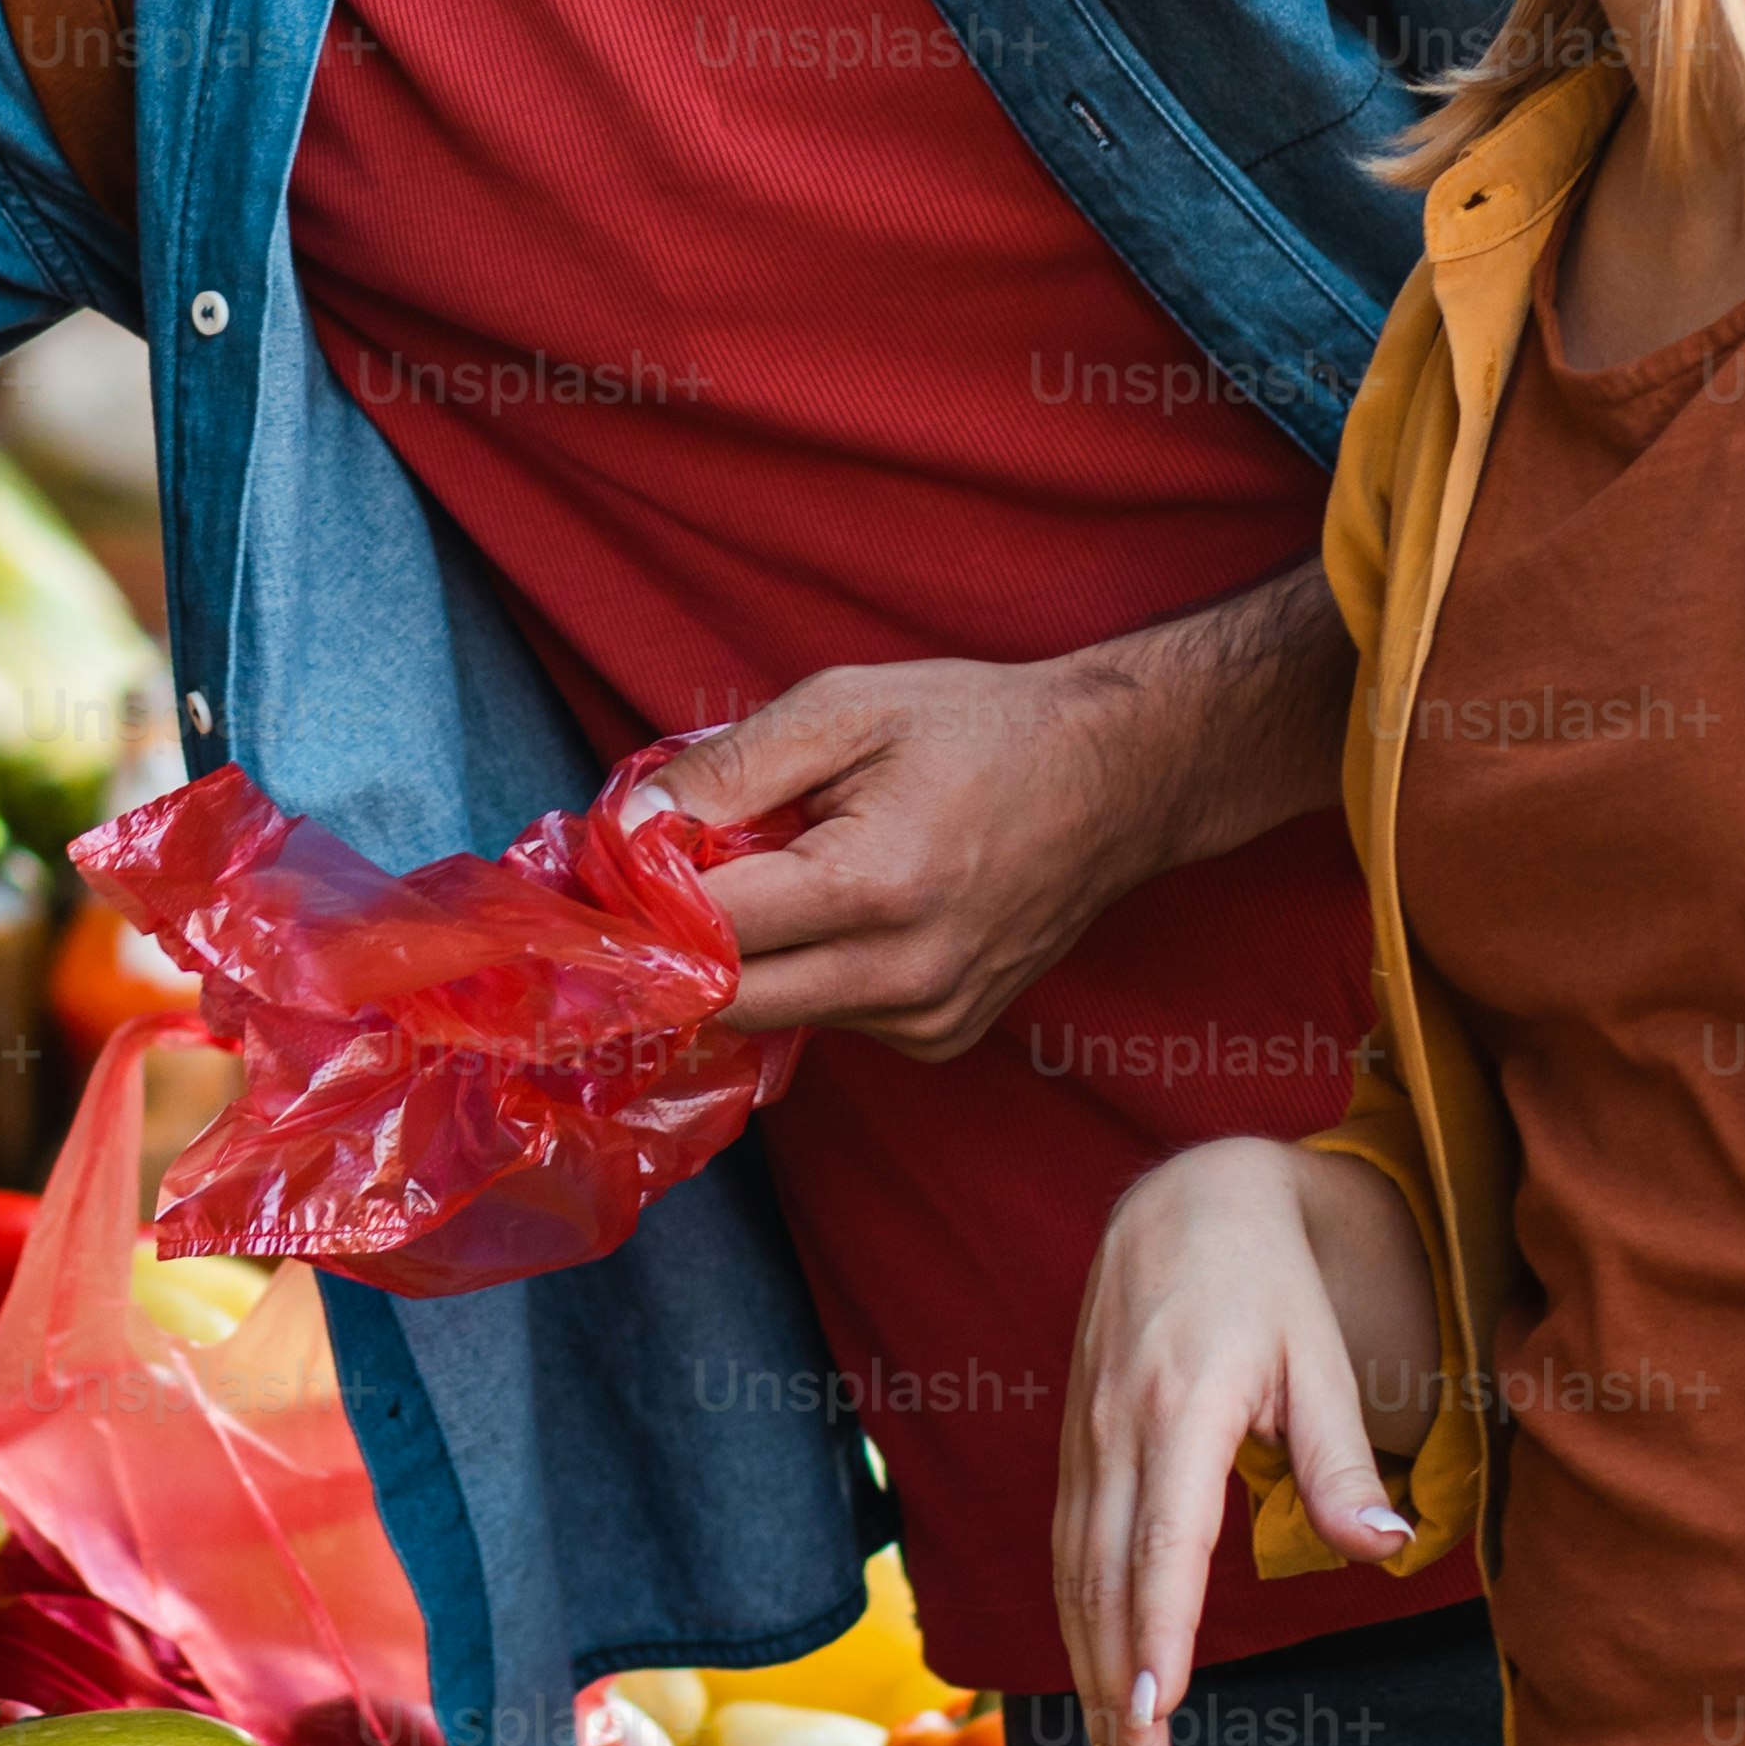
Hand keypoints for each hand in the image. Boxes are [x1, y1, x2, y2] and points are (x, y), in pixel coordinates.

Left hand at [651, 653, 1209, 1055]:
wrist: (1116, 778)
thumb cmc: (978, 727)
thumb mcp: (844, 707)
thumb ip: (730, 769)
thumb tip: (631, 830)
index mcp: (873, 889)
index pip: (708, 932)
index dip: (651, 895)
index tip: (627, 858)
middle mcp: (903, 977)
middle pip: (728, 999)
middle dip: (686, 940)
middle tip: (683, 871)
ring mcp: (929, 1019)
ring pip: (777, 1013)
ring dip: (753, 954)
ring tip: (791, 869)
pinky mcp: (944, 1037)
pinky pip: (832, 1018)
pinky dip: (812, 969)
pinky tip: (848, 908)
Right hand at [1051, 1136, 1420, 1745]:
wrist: (1182, 1200)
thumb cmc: (1268, 1283)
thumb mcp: (1323, 1359)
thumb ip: (1344, 1462)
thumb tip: (1385, 1555)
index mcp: (1181, 1407)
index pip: (1159, 1547)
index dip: (1152, 1640)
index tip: (1152, 1721)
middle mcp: (1116, 1429)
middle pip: (1103, 1582)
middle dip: (1114, 1694)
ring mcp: (1084, 1437)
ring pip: (1072, 1576)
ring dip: (1087, 1675)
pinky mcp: (1074, 1446)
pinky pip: (1064, 1550)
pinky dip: (1075, 1625)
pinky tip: (1092, 1682)